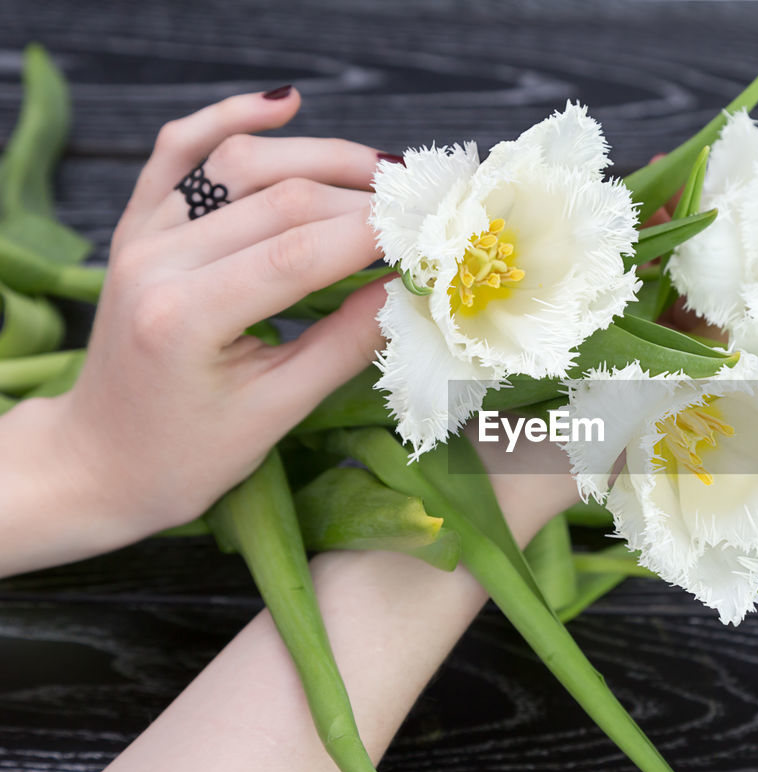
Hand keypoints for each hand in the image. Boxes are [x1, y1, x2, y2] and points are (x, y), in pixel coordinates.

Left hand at [1, 87, 390, 571]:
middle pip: (279, 198)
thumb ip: (345, 346)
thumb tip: (412, 292)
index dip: (378, 236)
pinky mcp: (139, 226)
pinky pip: (180, 151)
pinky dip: (231, 119)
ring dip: (321, 157)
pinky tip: (284, 106)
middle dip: (365, 198)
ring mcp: (141, 235)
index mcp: (184, 317)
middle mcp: (155, 260)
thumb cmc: (184, 457)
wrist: (98, 459)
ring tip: (386, 174)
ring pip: (240, 162)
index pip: (298, 251)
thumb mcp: (274, 414)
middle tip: (430, 210)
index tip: (439, 235)